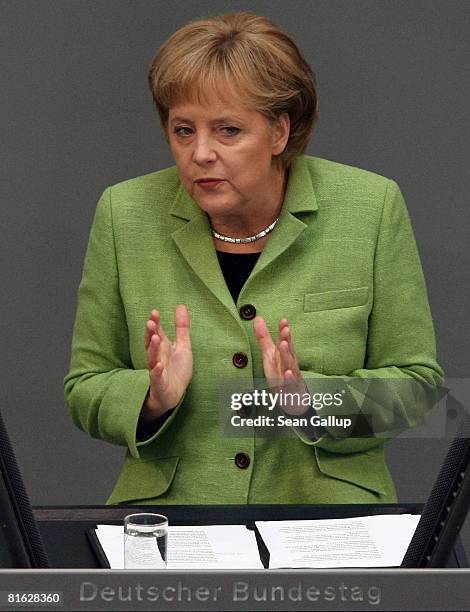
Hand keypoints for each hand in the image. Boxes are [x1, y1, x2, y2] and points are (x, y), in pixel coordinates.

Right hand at [143, 305, 192, 419]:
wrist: (175, 394)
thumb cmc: (177, 369)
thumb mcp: (183, 346)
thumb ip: (181, 327)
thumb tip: (180, 306)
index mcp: (162, 346)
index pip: (157, 332)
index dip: (155, 322)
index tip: (155, 312)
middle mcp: (158, 356)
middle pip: (152, 342)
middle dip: (151, 332)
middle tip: (150, 322)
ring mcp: (157, 369)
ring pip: (152, 358)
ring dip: (152, 348)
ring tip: (154, 338)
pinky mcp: (159, 382)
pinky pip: (156, 376)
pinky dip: (156, 371)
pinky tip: (158, 365)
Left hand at [253, 316, 307, 414]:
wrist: (293, 398)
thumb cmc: (281, 374)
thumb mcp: (270, 355)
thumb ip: (264, 337)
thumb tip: (257, 319)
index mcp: (284, 356)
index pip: (285, 342)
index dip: (284, 331)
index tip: (283, 320)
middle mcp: (289, 364)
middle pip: (288, 351)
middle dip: (287, 340)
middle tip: (285, 329)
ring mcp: (291, 377)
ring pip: (290, 366)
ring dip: (288, 355)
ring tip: (284, 344)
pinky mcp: (291, 390)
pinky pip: (290, 384)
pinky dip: (290, 379)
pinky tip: (287, 373)